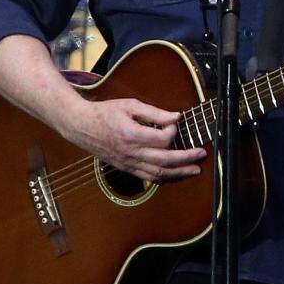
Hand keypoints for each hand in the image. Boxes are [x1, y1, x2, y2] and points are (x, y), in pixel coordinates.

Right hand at [60, 98, 206, 183]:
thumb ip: (154, 112)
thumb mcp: (130, 105)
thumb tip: (176, 117)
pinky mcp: (126, 168)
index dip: (174, 131)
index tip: (176, 123)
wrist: (81, 126)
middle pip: (165, 161)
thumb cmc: (105, 113)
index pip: (163, 139)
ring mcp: (129, 163)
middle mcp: (131, 152)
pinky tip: (175, 175)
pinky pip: (149, 178)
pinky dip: (165, 178)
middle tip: (201, 154)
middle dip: (186, 159)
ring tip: (195, 170)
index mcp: (132, 134)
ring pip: (158, 174)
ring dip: (179, 173)